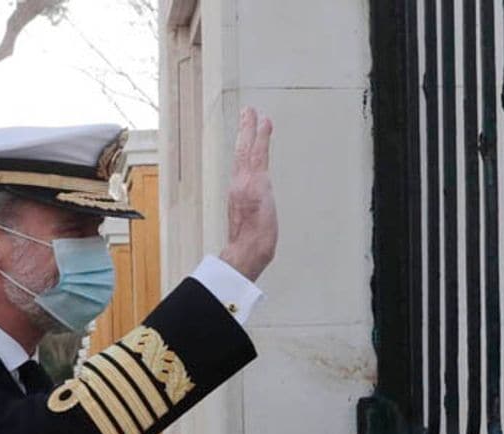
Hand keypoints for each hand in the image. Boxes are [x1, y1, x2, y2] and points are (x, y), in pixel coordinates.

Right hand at [219, 107, 277, 282]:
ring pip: (247, 149)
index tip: (246, 135)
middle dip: (243, 131)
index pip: (241, 167)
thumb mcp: (251, 229)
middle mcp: (239, 185)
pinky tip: (264, 121)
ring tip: (253, 111)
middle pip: (241, 153)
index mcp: (238, 195)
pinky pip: (258, 152)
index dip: (243, 149)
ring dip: (250, 128)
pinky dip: (260, 135)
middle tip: (247, 112)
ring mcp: (246, 182)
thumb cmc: (250, 247)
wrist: (247, 251)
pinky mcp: (255, 181)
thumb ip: (253, 219)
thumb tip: (255, 225)